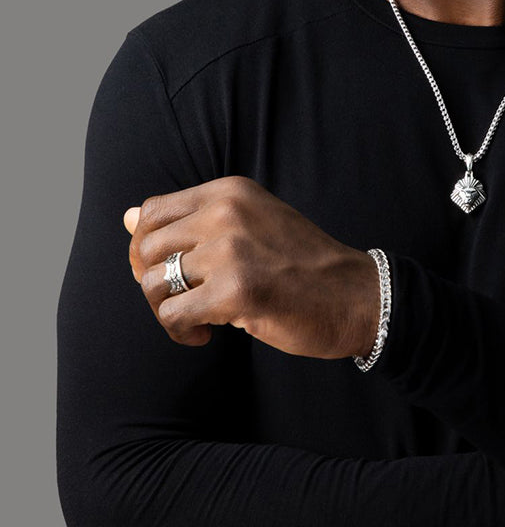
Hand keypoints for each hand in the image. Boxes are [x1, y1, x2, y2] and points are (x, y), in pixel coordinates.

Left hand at [124, 175, 380, 358]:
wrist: (355, 294)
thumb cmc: (302, 264)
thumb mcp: (253, 222)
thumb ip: (195, 219)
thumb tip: (127, 218)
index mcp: (230, 191)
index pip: (151, 212)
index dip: (146, 248)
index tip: (168, 271)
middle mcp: (226, 211)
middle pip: (145, 249)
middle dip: (152, 282)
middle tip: (181, 300)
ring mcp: (230, 250)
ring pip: (153, 284)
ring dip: (167, 310)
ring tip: (197, 320)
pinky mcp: (235, 291)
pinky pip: (173, 315)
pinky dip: (181, 333)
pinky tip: (207, 334)